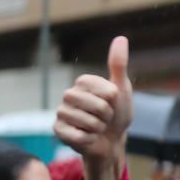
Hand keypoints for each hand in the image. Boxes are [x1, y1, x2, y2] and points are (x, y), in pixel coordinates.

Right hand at [54, 36, 132, 179]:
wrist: (111, 141)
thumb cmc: (117, 115)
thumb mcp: (122, 90)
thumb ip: (118, 65)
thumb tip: (121, 38)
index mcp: (83, 82)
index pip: (107, 91)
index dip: (115, 101)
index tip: (112, 103)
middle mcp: (68, 94)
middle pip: (98, 106)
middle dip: (108, 116)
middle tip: (104, 118)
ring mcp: (61, 112)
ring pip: (89, 122)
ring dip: (99, 129)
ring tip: (96, 127)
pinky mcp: (58, 130)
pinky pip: (79, 136)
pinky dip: (89, 140)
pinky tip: (87, 137)